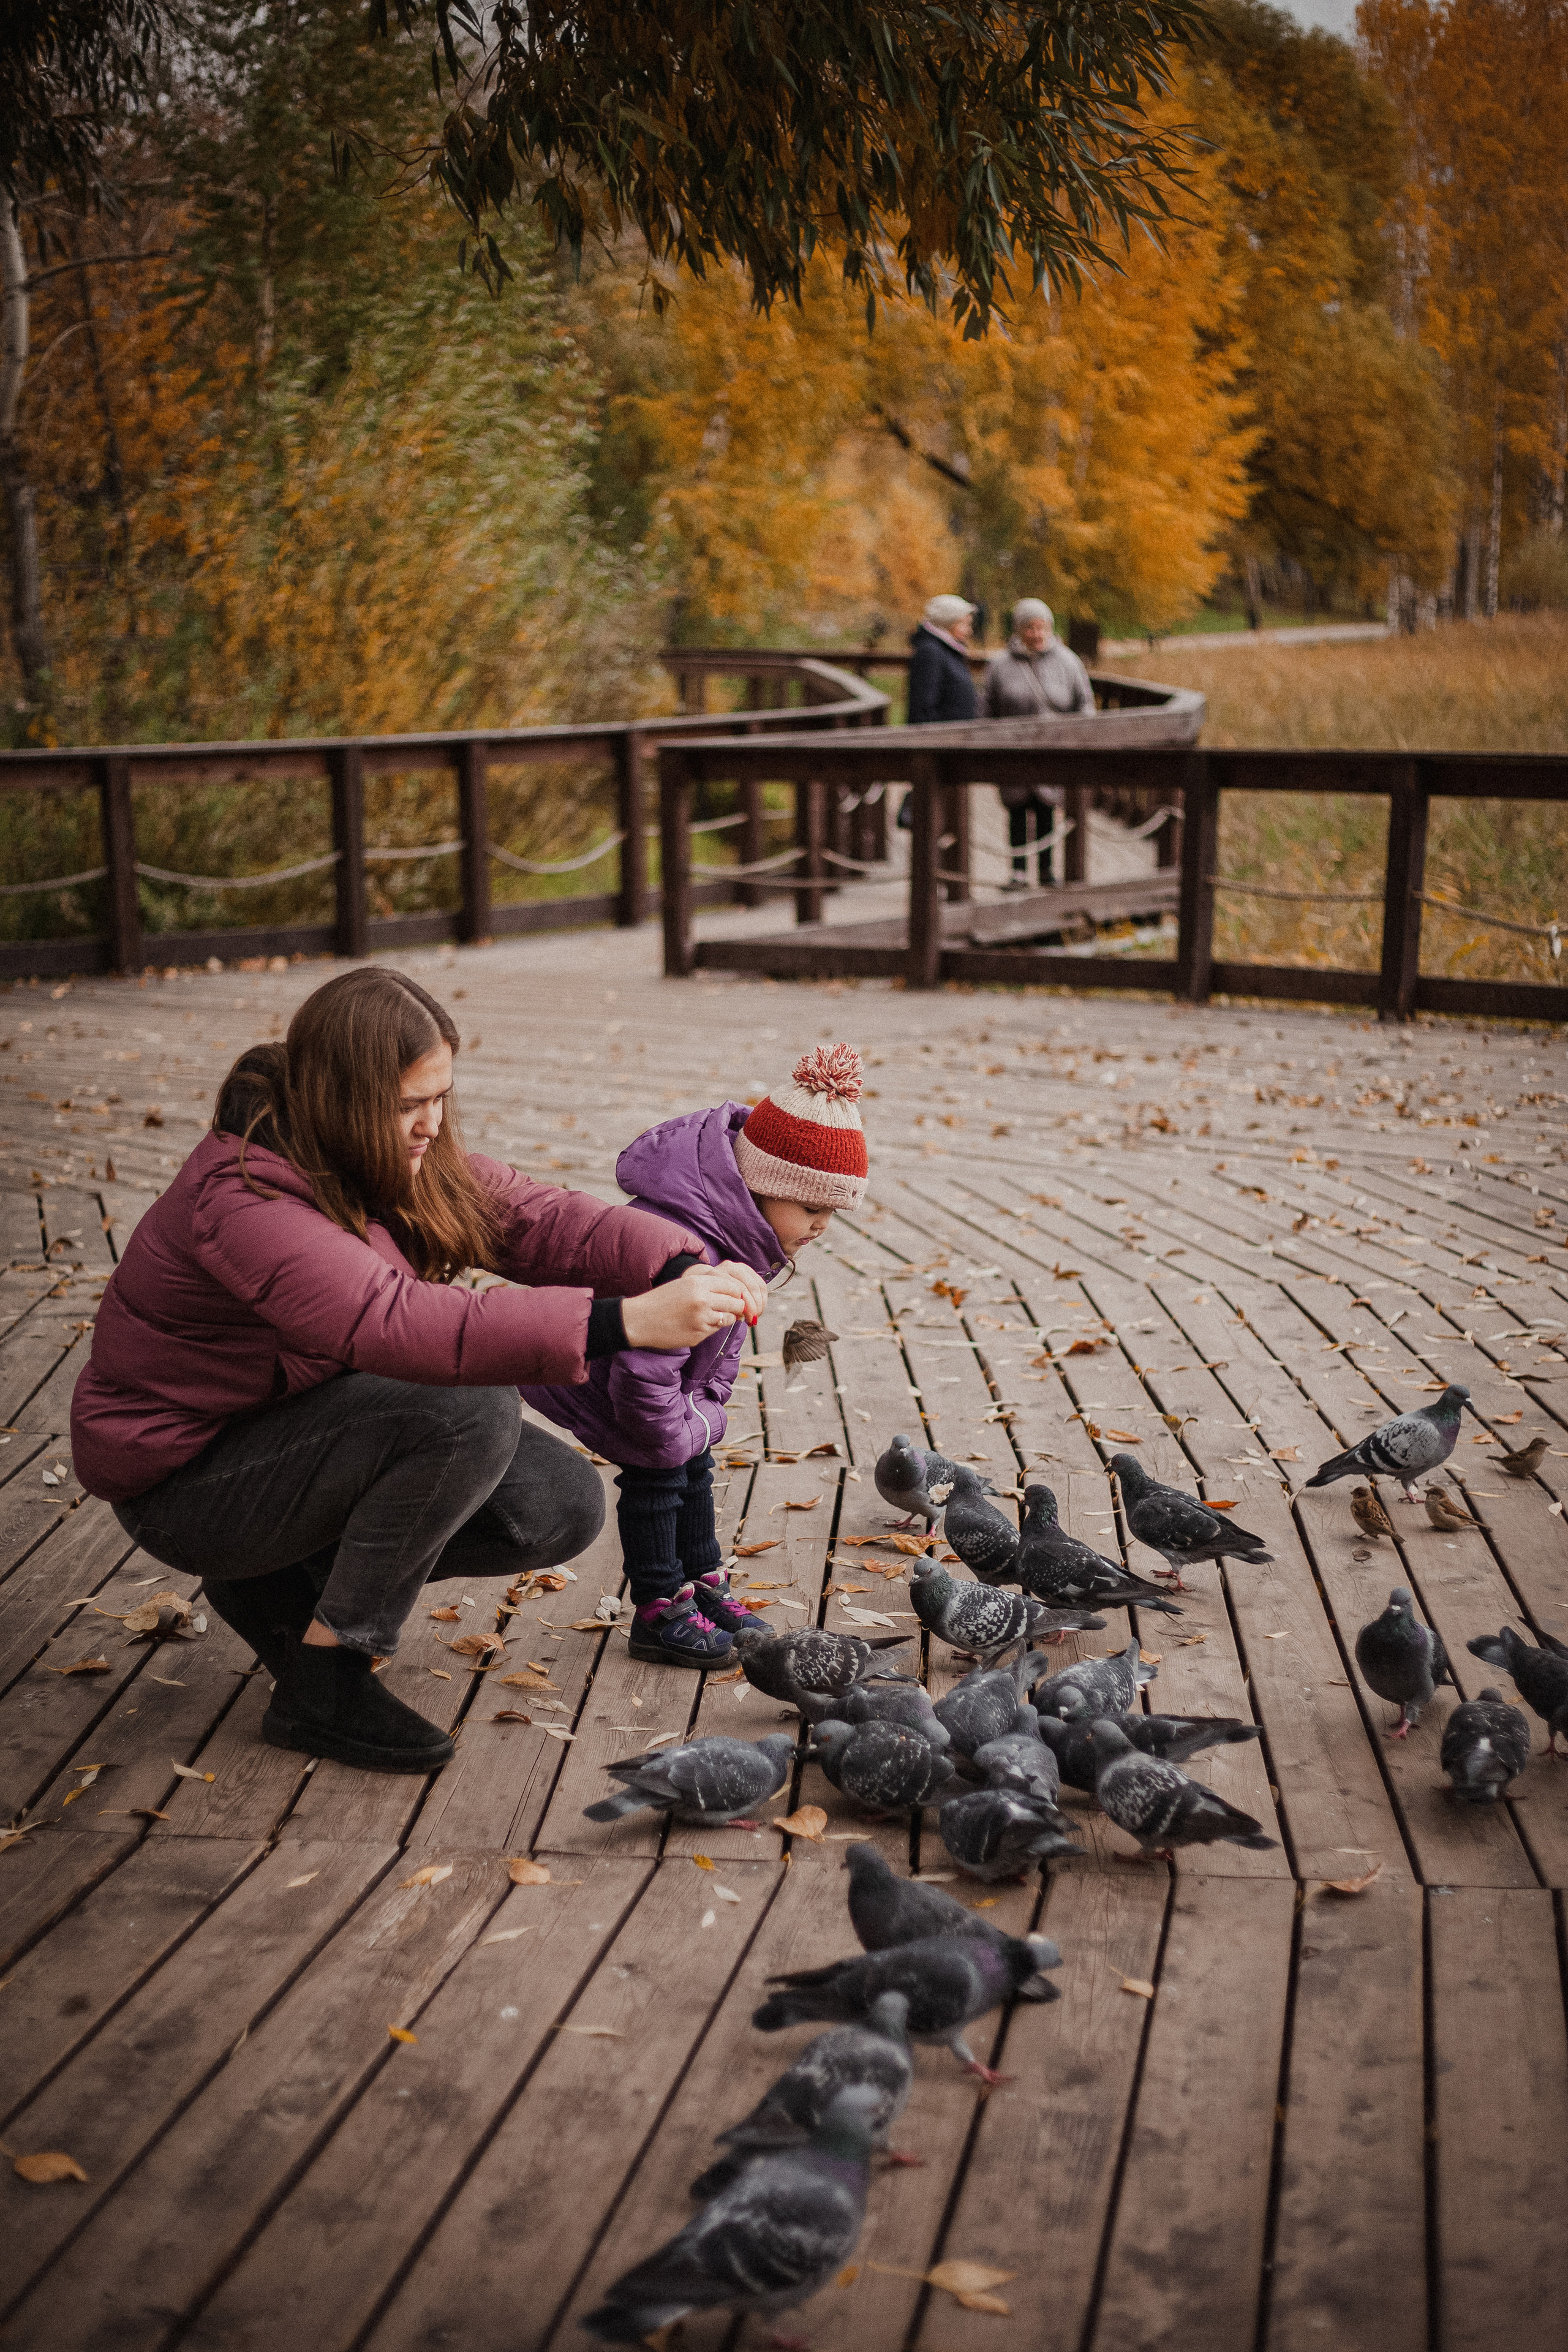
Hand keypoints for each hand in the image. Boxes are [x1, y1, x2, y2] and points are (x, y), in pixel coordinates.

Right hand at [621, 1260, 767, 1350]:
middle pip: (736, 1303)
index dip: (737, 1293)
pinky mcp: (698, 1335)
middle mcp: (703, 1300)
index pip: (733, 1286)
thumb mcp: (685, 1284)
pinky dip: (711, 1328)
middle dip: (737, 1307)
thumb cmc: (662, 1300)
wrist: (640, 1320)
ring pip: (728, 1318)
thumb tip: (736, 1294)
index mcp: (699, 1283)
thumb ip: (709, 1286)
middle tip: (732, 1309)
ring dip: (725, 1318)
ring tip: (712, 1316)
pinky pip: (715, 1330)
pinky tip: (697, 1324)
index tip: (735, 1296)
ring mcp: (701, 1319)